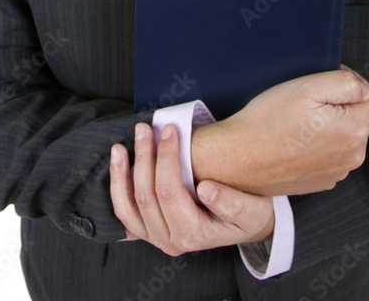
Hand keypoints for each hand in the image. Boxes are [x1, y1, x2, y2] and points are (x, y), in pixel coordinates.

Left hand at [110, 123, 274, 255]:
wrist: (246, 226)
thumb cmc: (250, 214)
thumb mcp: (252, 211)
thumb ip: (232, 204)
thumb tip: (206, 189)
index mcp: (193, 234)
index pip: (168, 193)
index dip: (165, 158)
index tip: (169, 130)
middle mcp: (170, 240)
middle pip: (146, 196)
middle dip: (144, 157)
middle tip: (144, 128)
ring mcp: (157, 238)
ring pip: (127, 209)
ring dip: (120, 175)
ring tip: (119, 147)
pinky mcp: (149, 231)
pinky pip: (125, 215)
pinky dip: (117, 190)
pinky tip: (116, 167)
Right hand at [191, 66, 368, 196]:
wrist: (237, 157)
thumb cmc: (268, 121)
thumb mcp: (309, 86)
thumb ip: (346, 83)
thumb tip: (362, 88)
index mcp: (354, 131)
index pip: (367, 95)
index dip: (345, 81)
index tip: (319, 82)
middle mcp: (351, 157)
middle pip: (356, 117)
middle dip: (337, 104)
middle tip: (304, 102)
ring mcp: (336, 172)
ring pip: (342, 136)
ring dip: (328, 125)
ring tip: (297, 121)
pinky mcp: (320, 181)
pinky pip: (328, 154)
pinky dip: (316, 144)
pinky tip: (294, 139)